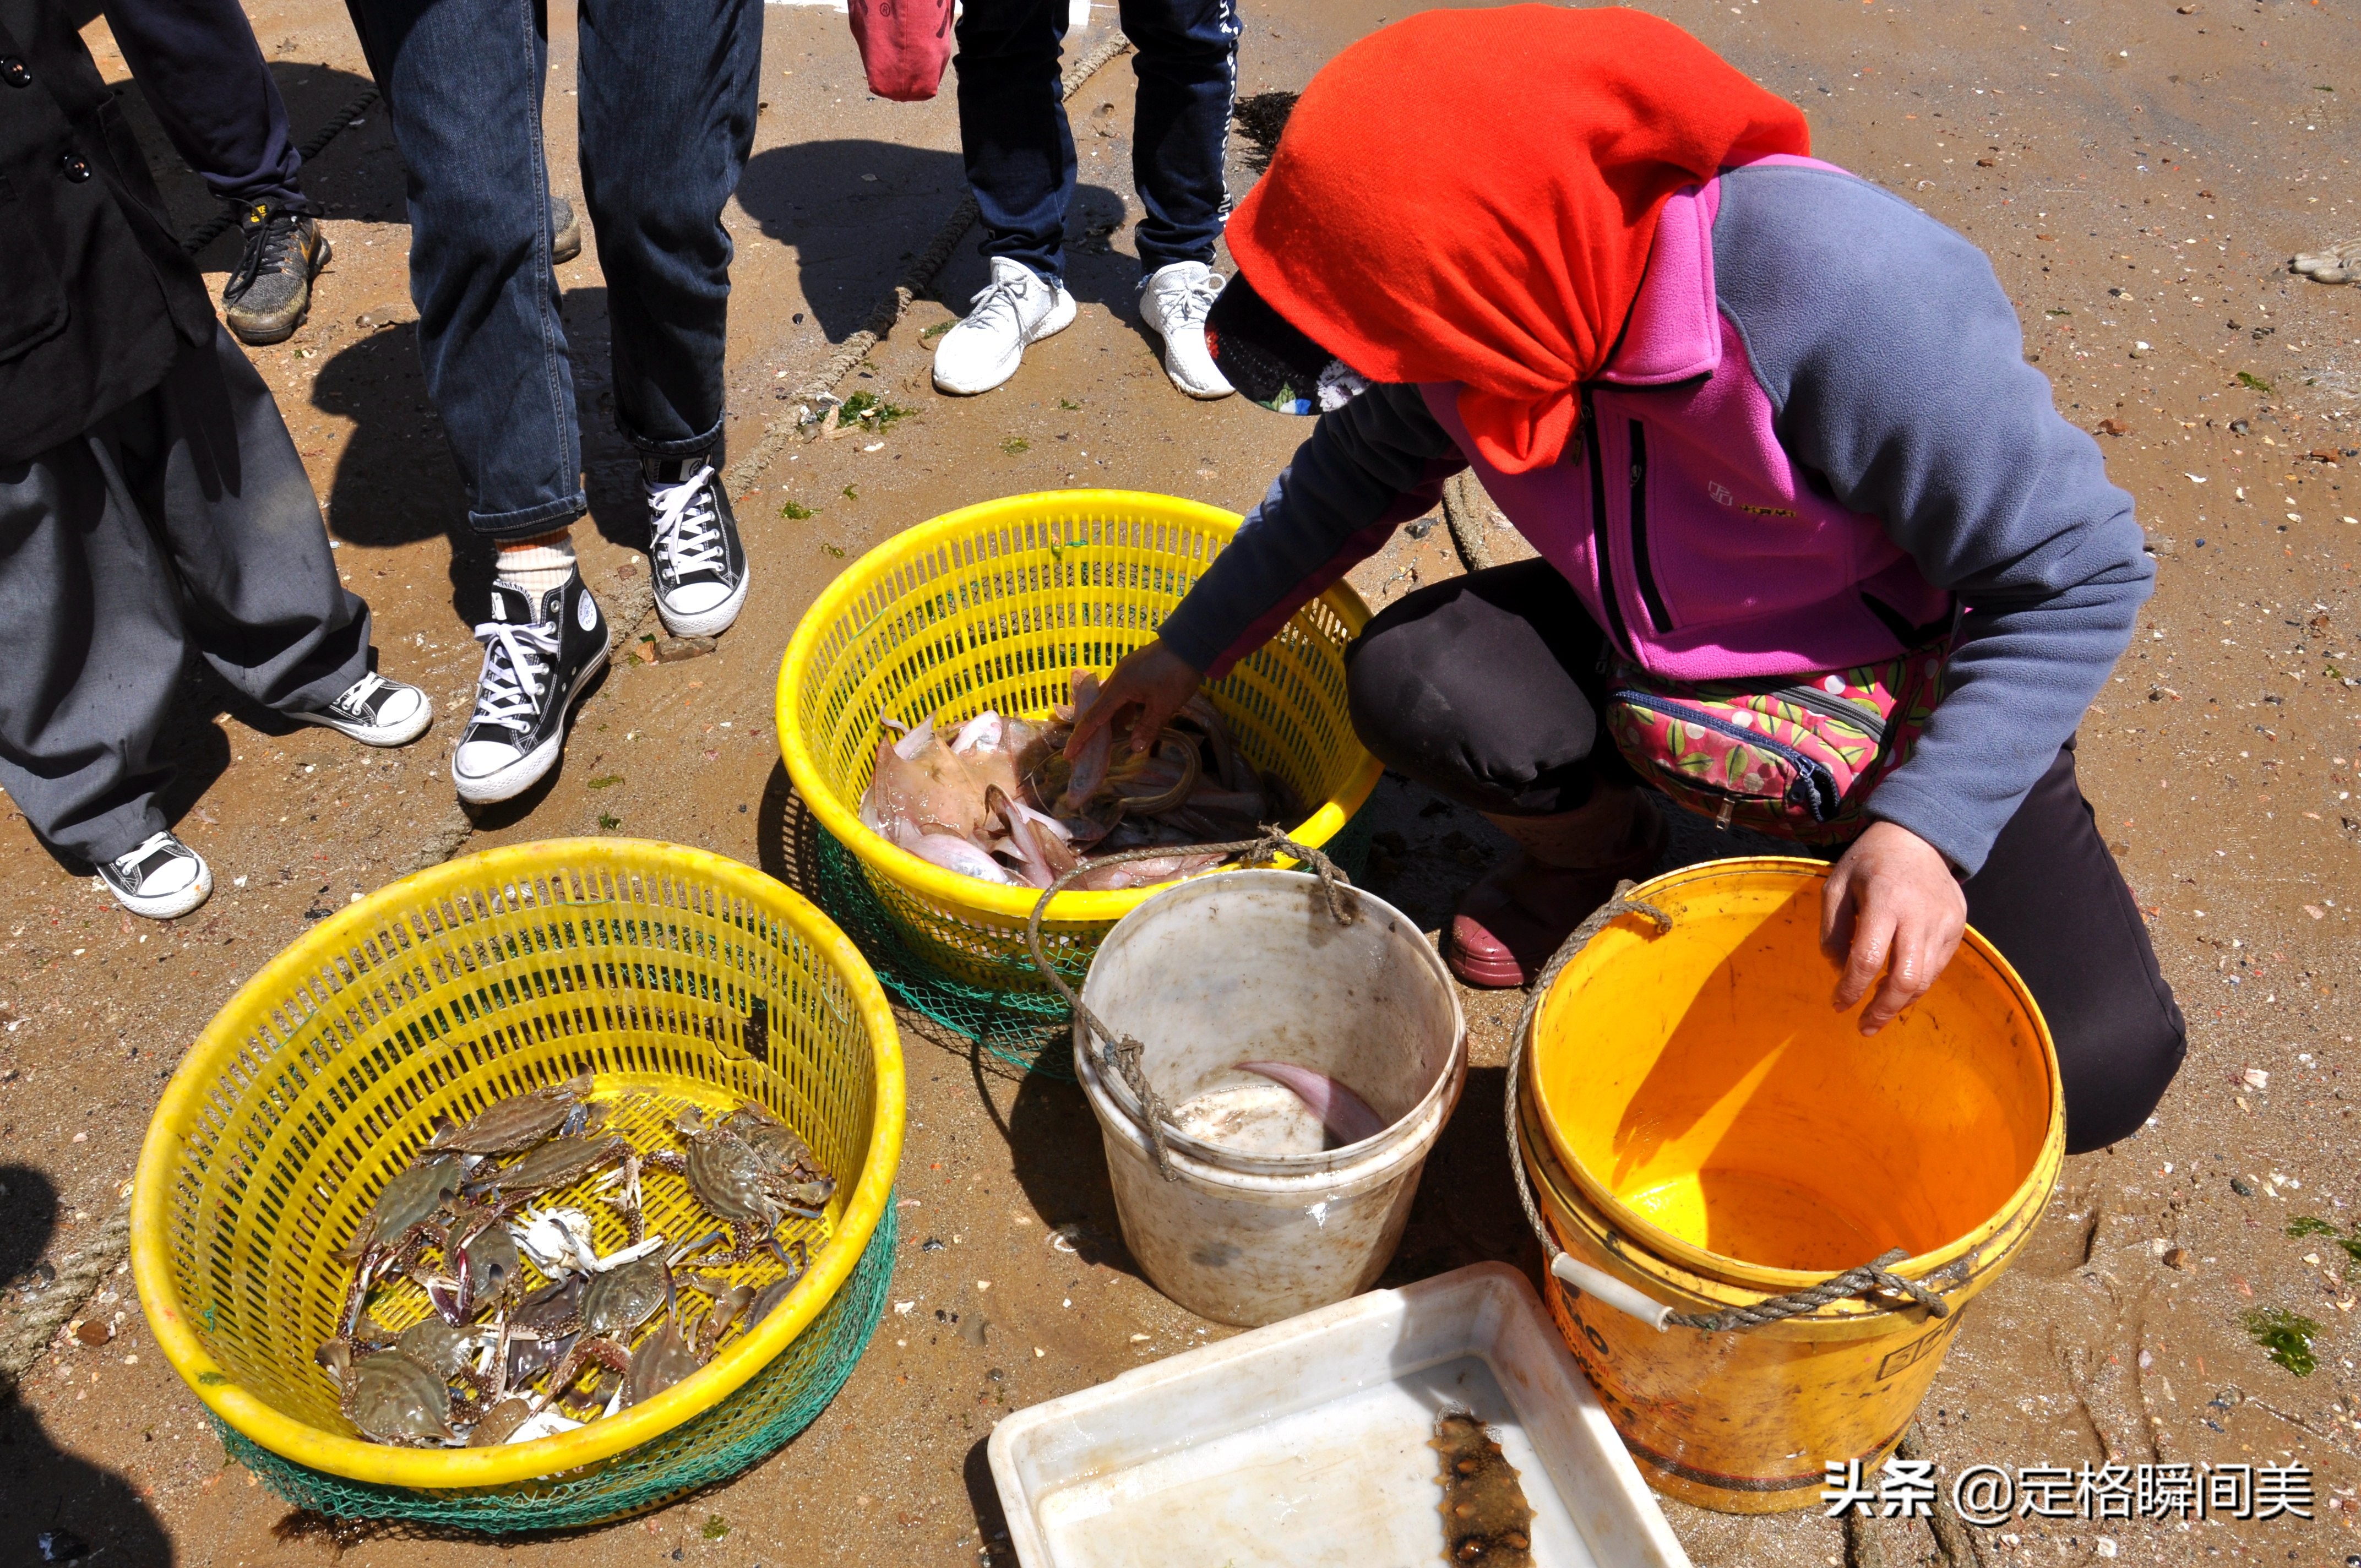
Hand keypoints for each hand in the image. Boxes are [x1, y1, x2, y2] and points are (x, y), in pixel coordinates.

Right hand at [1065, 639, 1203, 760]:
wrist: (1191, 642)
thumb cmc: (1176, 674)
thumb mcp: (1165, 705)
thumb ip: (1148, 727)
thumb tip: (1134, 748)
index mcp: (1119, 687)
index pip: (1094, 717)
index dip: (1081, 737)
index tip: (1069, 754)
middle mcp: (1117, 678)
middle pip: (1098, 708)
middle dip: (1093, 730)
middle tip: (1089, 750)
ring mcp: (1126, 673)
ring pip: (1111, 701)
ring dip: (1110, 720)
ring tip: (1110, 740)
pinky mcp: (1135, 670)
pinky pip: (1121, 694)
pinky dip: (1121, 709)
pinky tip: (1128, 721)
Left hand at [1820, 821, 1966, 1035]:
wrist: (1920, 837)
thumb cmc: (1870, 862)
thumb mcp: (1836, 885)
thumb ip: (1832, 929)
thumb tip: (1837, 969)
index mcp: (1885, 901)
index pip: (1868, 958)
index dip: (1851, 988)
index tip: (1838, 1004)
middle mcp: (1920, 915)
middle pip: (1906, 979)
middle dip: (1883, 1009)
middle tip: (1864, 1026)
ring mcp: (1945, 923)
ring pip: (1925, 979)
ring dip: (1900, 1003)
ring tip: (1877, 1013)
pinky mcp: (1958, 928)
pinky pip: (1937, 967)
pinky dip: (1916, 984)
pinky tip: (1897, 989)